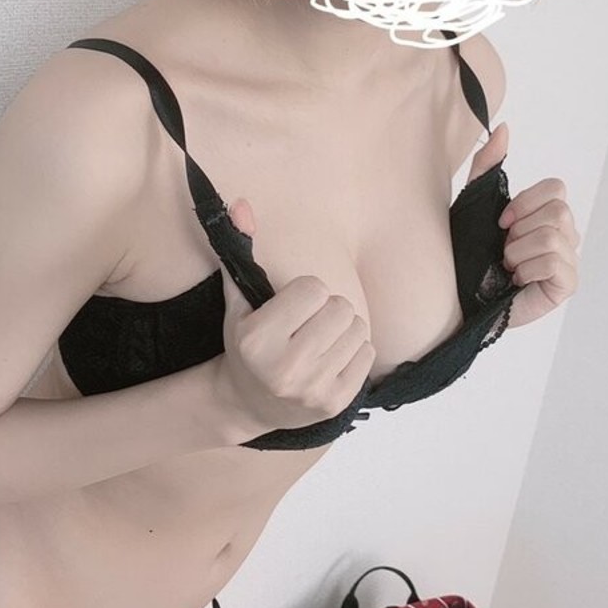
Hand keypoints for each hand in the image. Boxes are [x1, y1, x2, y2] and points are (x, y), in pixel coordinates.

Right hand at [216, 197, 375, 437]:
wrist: (249, 404)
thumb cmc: (247, 344)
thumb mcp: (238, 301)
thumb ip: (241, 250)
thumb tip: (242, 204)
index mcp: (258, 340)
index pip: (313, 288)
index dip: (304, 293)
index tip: (291, 308)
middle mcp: (284, 368)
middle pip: (341, 307)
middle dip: (328, 309)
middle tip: (309, 324)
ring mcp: (312, 390)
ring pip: (359, 329)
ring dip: (344, 329)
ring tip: (321, 341)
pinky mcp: (336, 404)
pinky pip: (369, 354)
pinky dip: (354, 352)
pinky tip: (330, 360)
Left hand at [475, 123, 581, 328]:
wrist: (453, 299)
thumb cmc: (465, 255)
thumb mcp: (473, 204)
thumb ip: (488, 167)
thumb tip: (504, 129)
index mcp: (545, 217)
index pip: (556, 188)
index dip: (525, 201)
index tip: (500, 222)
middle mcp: (564, 237)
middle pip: (558, 211)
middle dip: (520, 230)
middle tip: (503, 249)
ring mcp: (568, 263)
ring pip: (554, 236)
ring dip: (518, 252)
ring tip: (507, 267)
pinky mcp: (566, 286)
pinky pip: (556, 262)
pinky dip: (527, 269)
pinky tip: (516, 281)